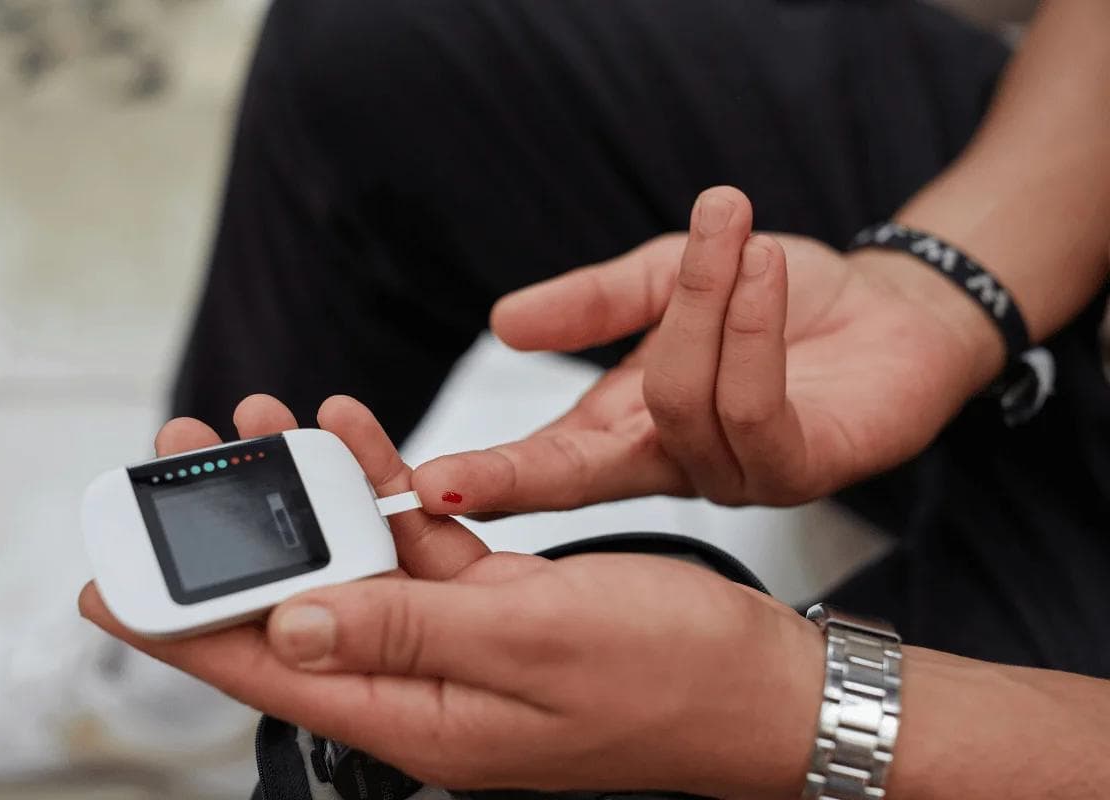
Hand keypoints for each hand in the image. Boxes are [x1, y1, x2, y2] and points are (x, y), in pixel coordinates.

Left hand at [79, 394, 820, 797]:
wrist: (761, 678)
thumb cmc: (672, 676)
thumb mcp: (535, 647)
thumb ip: (406, 634)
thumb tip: (290, 620)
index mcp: (423, 718)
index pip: (270, 674)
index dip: (183, 628)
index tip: (110, 582)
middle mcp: (427, 688)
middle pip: (297, 611)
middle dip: (234, 537)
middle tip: (178, 460)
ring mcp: (459, 644)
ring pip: (354, 564)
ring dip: (307, 495)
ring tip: (257, 423)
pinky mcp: (494, 605)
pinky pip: (418, 545)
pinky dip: (386, 489)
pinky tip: (356, 439)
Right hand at [411, 186, 1002, 510]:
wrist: (891, 309)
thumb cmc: (779, 299)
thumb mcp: (668, 280)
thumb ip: (591, 303)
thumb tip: (503, 322)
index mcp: (630, 426)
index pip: (546, 461)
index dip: (486, 473)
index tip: (416, 486)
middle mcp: (674, 464)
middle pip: (580, 483)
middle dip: (515, 477)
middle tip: (452, 478)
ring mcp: (735, 474)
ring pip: (679, 404)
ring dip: (701, 303)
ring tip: (729, 229)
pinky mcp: (800, 467)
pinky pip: (751, 408)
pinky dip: (748, 323)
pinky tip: (759, 265)